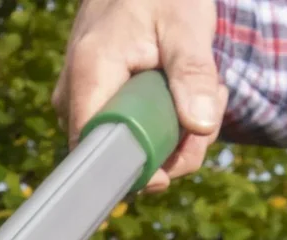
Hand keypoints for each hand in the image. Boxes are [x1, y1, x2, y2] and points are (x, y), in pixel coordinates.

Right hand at [52, 0, 224, 184]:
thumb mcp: (185, 25)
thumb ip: (193, 73)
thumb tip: (202, 126)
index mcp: (90, 75)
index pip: (101, 151)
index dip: (142, 167)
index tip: (182, 157)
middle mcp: (74, 98)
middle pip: (121, 154)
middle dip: (176, 143)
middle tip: (212, 97)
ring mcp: (81, 105)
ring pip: (130, 148)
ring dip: (179, 131)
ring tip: (205, 87)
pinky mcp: (95, 107)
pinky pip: (131, 134)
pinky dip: (168, 121)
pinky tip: (186, 91)